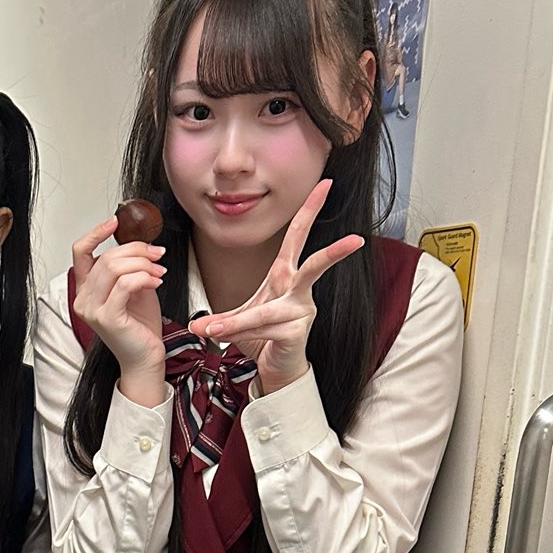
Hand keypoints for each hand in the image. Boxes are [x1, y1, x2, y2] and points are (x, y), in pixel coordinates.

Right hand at [69, 217, 166, 396]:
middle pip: (106, 257)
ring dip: (143, 264)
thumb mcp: (133, 288)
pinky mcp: (108, 318)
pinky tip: (156, 282)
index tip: (114, 222)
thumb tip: (139, 244)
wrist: (145, 358)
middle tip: (157, 255)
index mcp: (85, 290)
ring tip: (159, 272)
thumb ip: (129, 267)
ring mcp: (93, 310)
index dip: (96, 233)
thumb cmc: (139, 327)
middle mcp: (83, 300)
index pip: (80, 252)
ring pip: (115, 268)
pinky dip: (144, 277)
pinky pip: (125, 284)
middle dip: (136, 250)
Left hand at [188, 180, 363, 394]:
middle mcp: (298, 290)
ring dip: (236, 323)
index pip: (298, 236)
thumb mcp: (240, 319)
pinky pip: (262, 330)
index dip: (309, 209)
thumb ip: (221, 318)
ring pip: (266, 311)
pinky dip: (240, 334)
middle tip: (356, 240)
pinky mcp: (297, 333)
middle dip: (334, 251)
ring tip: (212, 330)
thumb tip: (195, 324)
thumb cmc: (264, 337)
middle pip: (314, 264)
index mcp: (285, 275)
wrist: (277, 368)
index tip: (324, 184)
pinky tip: (227, 339)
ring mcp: (301, 312)